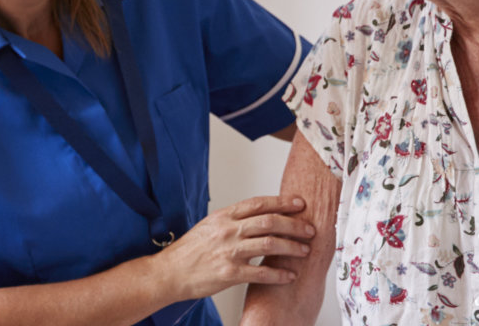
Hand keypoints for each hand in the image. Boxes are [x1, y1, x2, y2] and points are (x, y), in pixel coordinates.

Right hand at [150, 195, 314, 299]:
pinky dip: (279, 274)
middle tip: (310, 229)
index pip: (259, 204)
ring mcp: (229, 251)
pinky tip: (289, 276)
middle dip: (295, 225)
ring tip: (304, 251)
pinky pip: (261, 273)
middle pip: (270, 222)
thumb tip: (257, 216)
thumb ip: (233, 220)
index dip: (282, 202)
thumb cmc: (189, 251)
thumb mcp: (209, 226)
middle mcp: (228, 230)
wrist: (169, 273)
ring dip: (292, 248)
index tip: (300, 204)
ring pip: (270, 244)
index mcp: (224, 216)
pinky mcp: (229, 273)